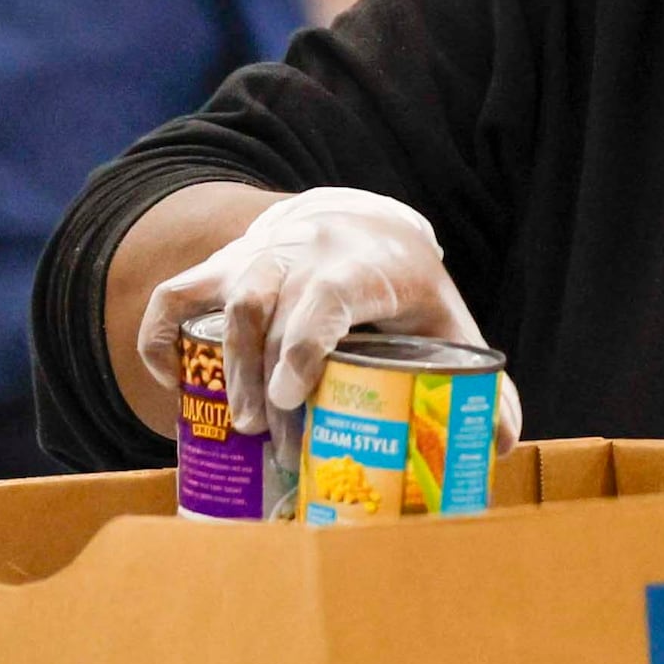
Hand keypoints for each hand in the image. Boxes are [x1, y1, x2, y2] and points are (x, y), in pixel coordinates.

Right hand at [136, 187, 517, 439]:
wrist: (357, 221)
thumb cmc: (402, 285)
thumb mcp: (444, 321)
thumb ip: (477, 379)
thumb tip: (500, 443)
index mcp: (360, 262)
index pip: (325, 293)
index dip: (303, 342)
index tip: (293, 395)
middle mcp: (302, 249)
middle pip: (262, 300)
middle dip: (257, 370)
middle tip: (266, 433)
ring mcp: (256, 255)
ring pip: (222, 297)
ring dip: (221, 363)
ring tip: (235, 423)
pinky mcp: (221, 266)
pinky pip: (173, 296)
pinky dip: (162, 340)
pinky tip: (174, 386)